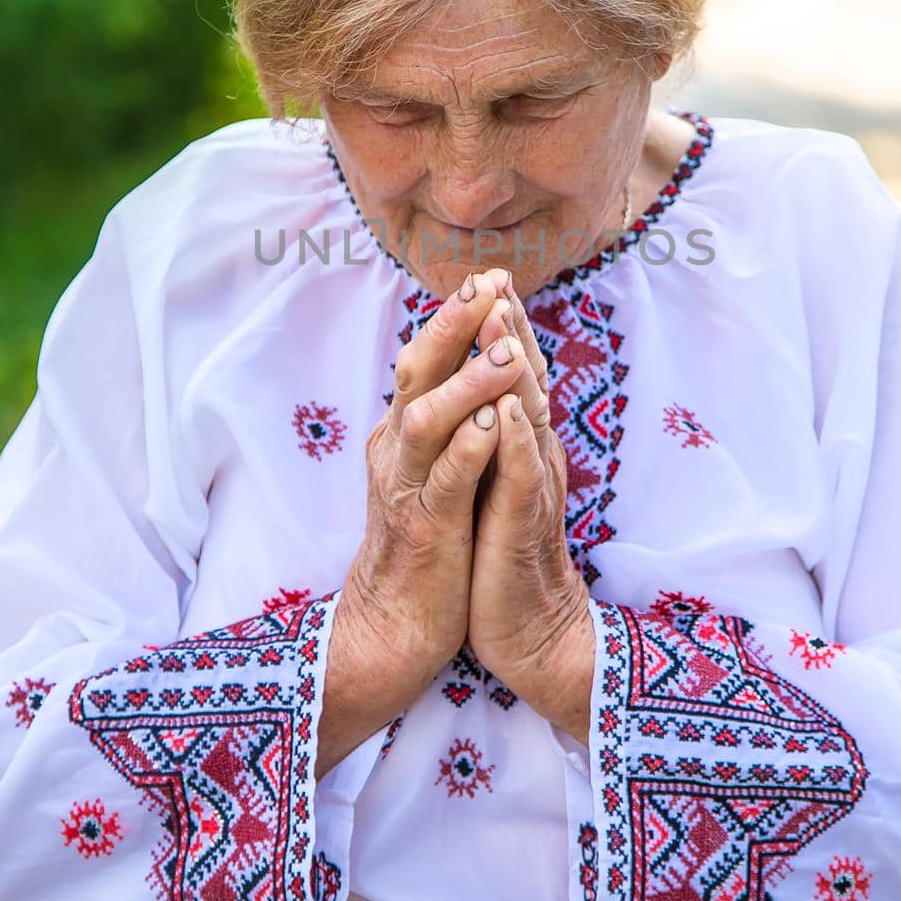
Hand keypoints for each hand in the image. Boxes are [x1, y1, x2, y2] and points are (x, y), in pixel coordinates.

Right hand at [318, 269, 525, 773]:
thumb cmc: (431, 539)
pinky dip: (468, 449)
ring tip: (504, 351)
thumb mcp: (437, 466)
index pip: (425, 359)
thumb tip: (477, 358)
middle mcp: (396, 449)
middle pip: (415, 372)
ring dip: (466, 383)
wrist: (398, 624)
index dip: (455, 317)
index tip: (491, 276)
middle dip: (452, 327)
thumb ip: (449, 416)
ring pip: (427, 420)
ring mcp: (407, 487)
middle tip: (487, 287)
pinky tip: (495, 424)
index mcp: (402, 431)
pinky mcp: (426, 529)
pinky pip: (445, 481)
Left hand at [467, 282, 594, 741]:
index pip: (514, 375)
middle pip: (525, 381)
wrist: (533, 633)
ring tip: (498, 323)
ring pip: (526, 418)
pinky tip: (502, 410)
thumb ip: (495, 437)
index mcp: (523, 446)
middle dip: (510, 329)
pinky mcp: (521, 527)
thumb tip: (482, 388)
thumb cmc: (505, 557)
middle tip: (497, 277)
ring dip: (513, 370)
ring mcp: (532, 489)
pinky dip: (512, 441)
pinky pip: (520, 477)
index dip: (503, 326)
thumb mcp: (496, 484)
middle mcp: (534, 457)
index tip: (487, 276)